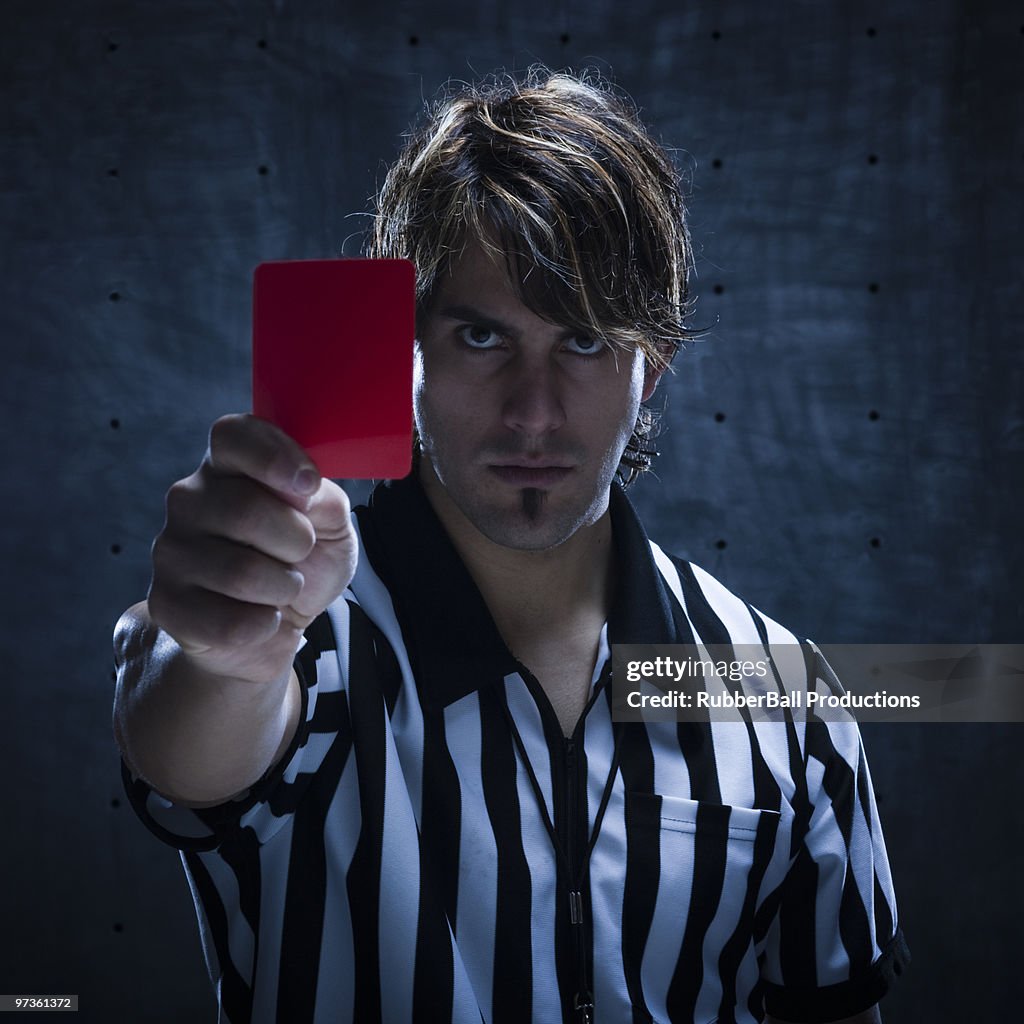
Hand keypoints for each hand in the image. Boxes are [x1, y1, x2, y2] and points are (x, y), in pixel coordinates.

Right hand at [145, 413, 356, 685]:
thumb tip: (305, 491)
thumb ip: (325, 499)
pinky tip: (261, 616)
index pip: (232, 435)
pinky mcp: (166, 604)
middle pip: (245, 510)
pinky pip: (230, 621)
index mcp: (228, 466)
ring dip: (283, 587)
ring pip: (240, 572)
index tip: (307, 485)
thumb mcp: (331, 525)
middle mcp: (188, 500)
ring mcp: (171, 551)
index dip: (274, 456)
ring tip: (281, 586)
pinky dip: (264, 624)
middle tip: (300, 553)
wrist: (273, 626)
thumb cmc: (299, 562)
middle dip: (296, 541)